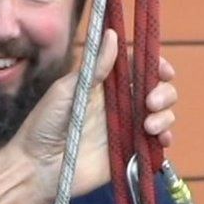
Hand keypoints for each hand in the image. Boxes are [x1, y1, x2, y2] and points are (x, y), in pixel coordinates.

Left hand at [12, 29, 177, 203]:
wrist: (37, 168)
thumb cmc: (44, 126)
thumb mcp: (67, 91)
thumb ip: (94, 69)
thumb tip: (113, 35)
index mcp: (106, 85)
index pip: (139, 68)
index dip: (156, 65)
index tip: (163, 70)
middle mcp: (122, 104)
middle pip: (158, 90)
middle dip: (164, 93)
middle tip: (150, 102)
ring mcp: (128, 128)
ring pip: (163, 115)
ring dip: (166, 116)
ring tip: (148, 126)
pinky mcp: (131, 153)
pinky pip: (157, 144)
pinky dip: (166, 139)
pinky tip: (159, 139)